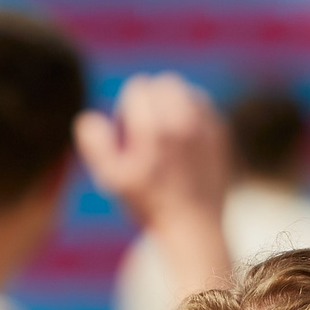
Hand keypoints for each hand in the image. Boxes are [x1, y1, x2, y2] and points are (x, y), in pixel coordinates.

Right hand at [74, 73, 230, 237]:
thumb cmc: (149, 204)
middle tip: (145, 127)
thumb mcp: (113, 180)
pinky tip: (184, 136)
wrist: (193, 226)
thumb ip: (96, 145)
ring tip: (164, 129)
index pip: (138, 87)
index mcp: (154, 128)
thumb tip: (88, 118)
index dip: (127, 108)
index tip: (127, 132)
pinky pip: (203, 106)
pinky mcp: (220, 133)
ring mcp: (206, 125)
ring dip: (172, 102)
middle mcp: (183, 121)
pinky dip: (192, 113)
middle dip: (151, 99)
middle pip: (163, 83)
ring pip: (186, 90)